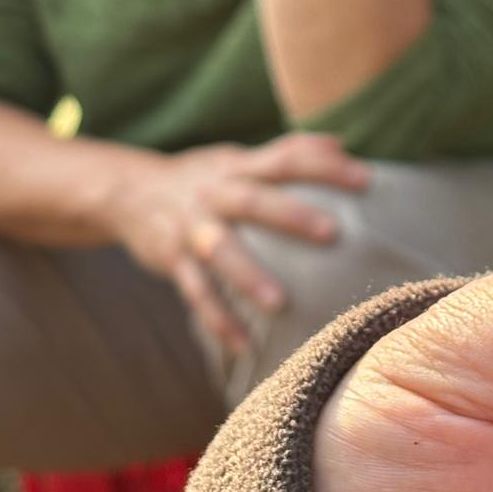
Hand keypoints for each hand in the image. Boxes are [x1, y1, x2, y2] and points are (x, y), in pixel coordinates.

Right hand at [109, 132, 370, 351]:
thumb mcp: (237, 158)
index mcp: (236, 166)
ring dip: (248, 277)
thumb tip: (340, 144)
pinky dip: (218, 321)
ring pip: (218, 252)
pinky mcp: (172, 261)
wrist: (127, 193)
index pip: (284, 159)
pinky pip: (195, 294)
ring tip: (281, 304)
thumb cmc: (203, 178)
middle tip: (333, 232)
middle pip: (251, 201)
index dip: (324, 165)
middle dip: (290, 215)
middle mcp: (212, 193)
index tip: (365, 178)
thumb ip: (284, 153)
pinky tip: (245, 346)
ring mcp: (190, 229)